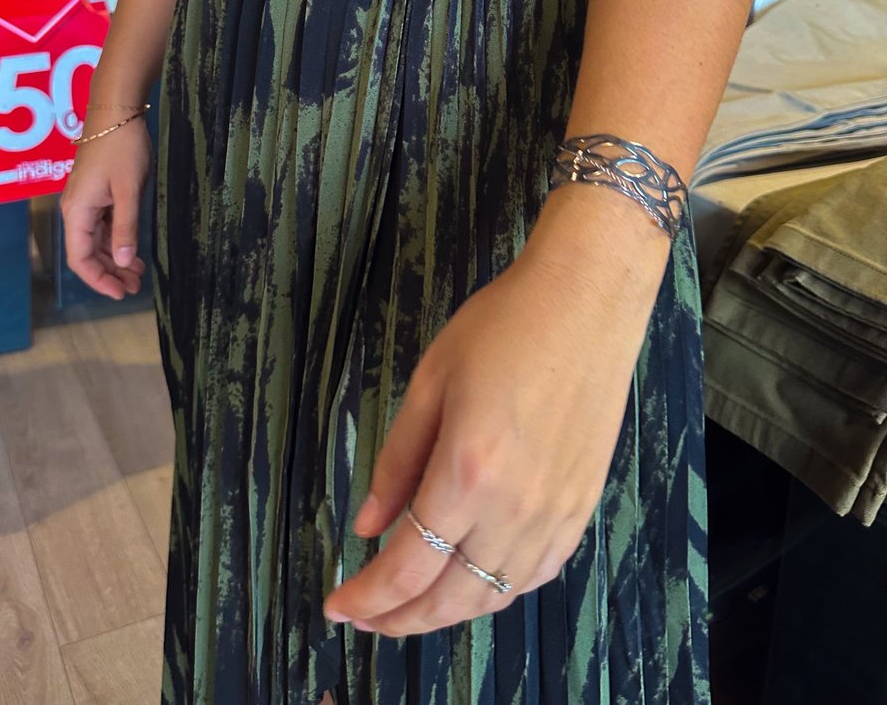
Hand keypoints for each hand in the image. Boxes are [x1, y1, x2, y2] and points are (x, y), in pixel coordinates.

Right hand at [60, 117, 152, 299]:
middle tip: (135, 287)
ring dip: (114, 259)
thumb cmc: (122, 148)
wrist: (116, 112)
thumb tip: (123, 261)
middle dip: (109, 273)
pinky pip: (102, 226)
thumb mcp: (129, 190)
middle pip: (87, 253)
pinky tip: (132, 250)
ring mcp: (85, 202)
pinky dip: (116, 241)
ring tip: (136, 275)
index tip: (120, 293)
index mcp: (77, 212)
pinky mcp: (96, 194)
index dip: (98, 280)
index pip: (80, 259)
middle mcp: (76, 210)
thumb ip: (125, 227)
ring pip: (95, 241)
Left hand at [322, 184, 672, 635]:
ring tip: (409, 608)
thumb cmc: (504, 326)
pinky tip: (472, 580)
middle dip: (399, 620)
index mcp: (467, 473)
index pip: (407, 568)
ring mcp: (556, 514)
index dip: (367, 598)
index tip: (336, 607)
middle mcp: (514, 508)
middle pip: (450, 598)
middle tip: (365, 618)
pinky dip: (496, 591)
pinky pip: (534, 576)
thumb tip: (367, 526)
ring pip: (494, 596)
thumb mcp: (430, 382)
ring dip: (446, 614)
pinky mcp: (582, 507)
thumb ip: (396, 462)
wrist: (585, 302)